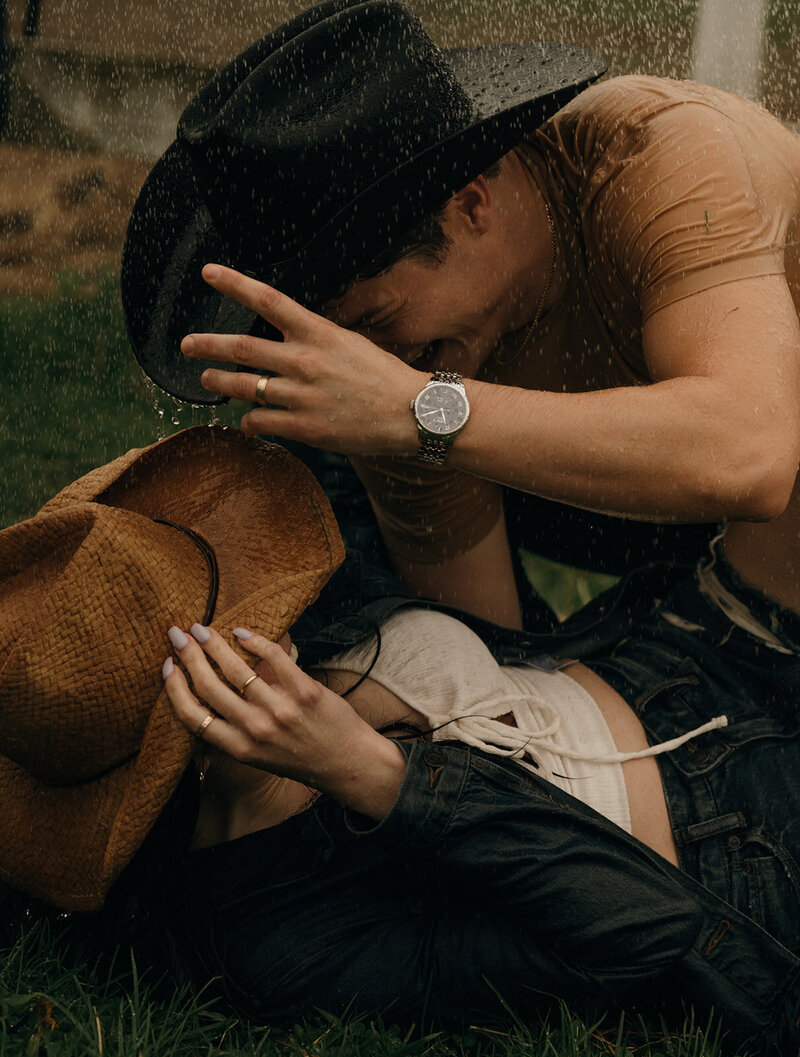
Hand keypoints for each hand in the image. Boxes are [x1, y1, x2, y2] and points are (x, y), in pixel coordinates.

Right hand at [163, 622, 405, 819]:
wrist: (348, 762)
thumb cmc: (300, 758)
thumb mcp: (258, 757)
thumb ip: (232, 733)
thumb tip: (202, 700)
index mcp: (239, 748)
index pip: (192, 715)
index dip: (174, 687)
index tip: (167, 665)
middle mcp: (255, 730)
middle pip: (208, 686)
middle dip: (188, 655)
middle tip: (177, 634)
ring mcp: (281, 710)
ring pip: (235, 668)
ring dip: (213, 643)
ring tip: (202, 628)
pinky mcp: (305, 692)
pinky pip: (274, 657)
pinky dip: (255, 640)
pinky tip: (241, 631)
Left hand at [181, 264, 423, 455]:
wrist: (413, 414)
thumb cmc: (385, 378)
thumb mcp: (350, 344)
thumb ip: (316, 340)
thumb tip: (288, 340)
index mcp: (318, 333)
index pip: (268, 299)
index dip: (234, 283)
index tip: (208, 273)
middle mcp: (305, 360)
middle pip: (242, 347)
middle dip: (208, 345)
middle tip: (186, 345)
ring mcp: (303, 396)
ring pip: (244, 387)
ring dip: (219, 383)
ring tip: (206, 381)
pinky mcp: (305, 428)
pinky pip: (261, 422)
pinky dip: (248, 421)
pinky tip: (247, 421)